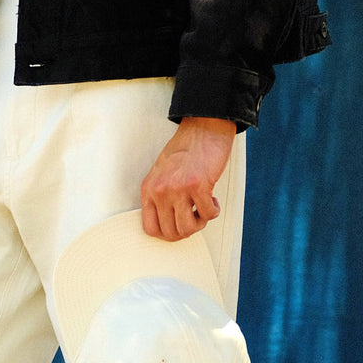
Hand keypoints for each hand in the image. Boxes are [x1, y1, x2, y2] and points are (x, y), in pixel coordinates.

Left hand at [140, 117, 236, 240]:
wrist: (202, 128)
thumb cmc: (185, 149)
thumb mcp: (161, 174)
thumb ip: (160, 196)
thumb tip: (168, 222)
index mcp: (149, 190)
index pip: (150, 228)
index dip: (167, 234)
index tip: (178, 228)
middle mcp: (160, 191)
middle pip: (171, 232)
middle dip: (186, 230)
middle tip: (195, 219)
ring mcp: (178, 189)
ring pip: (188, 228)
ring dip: (200, 223)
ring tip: (203, 210)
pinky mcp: (198, 185)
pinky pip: (208, 214)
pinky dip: (213, 211)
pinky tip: (213, 200)